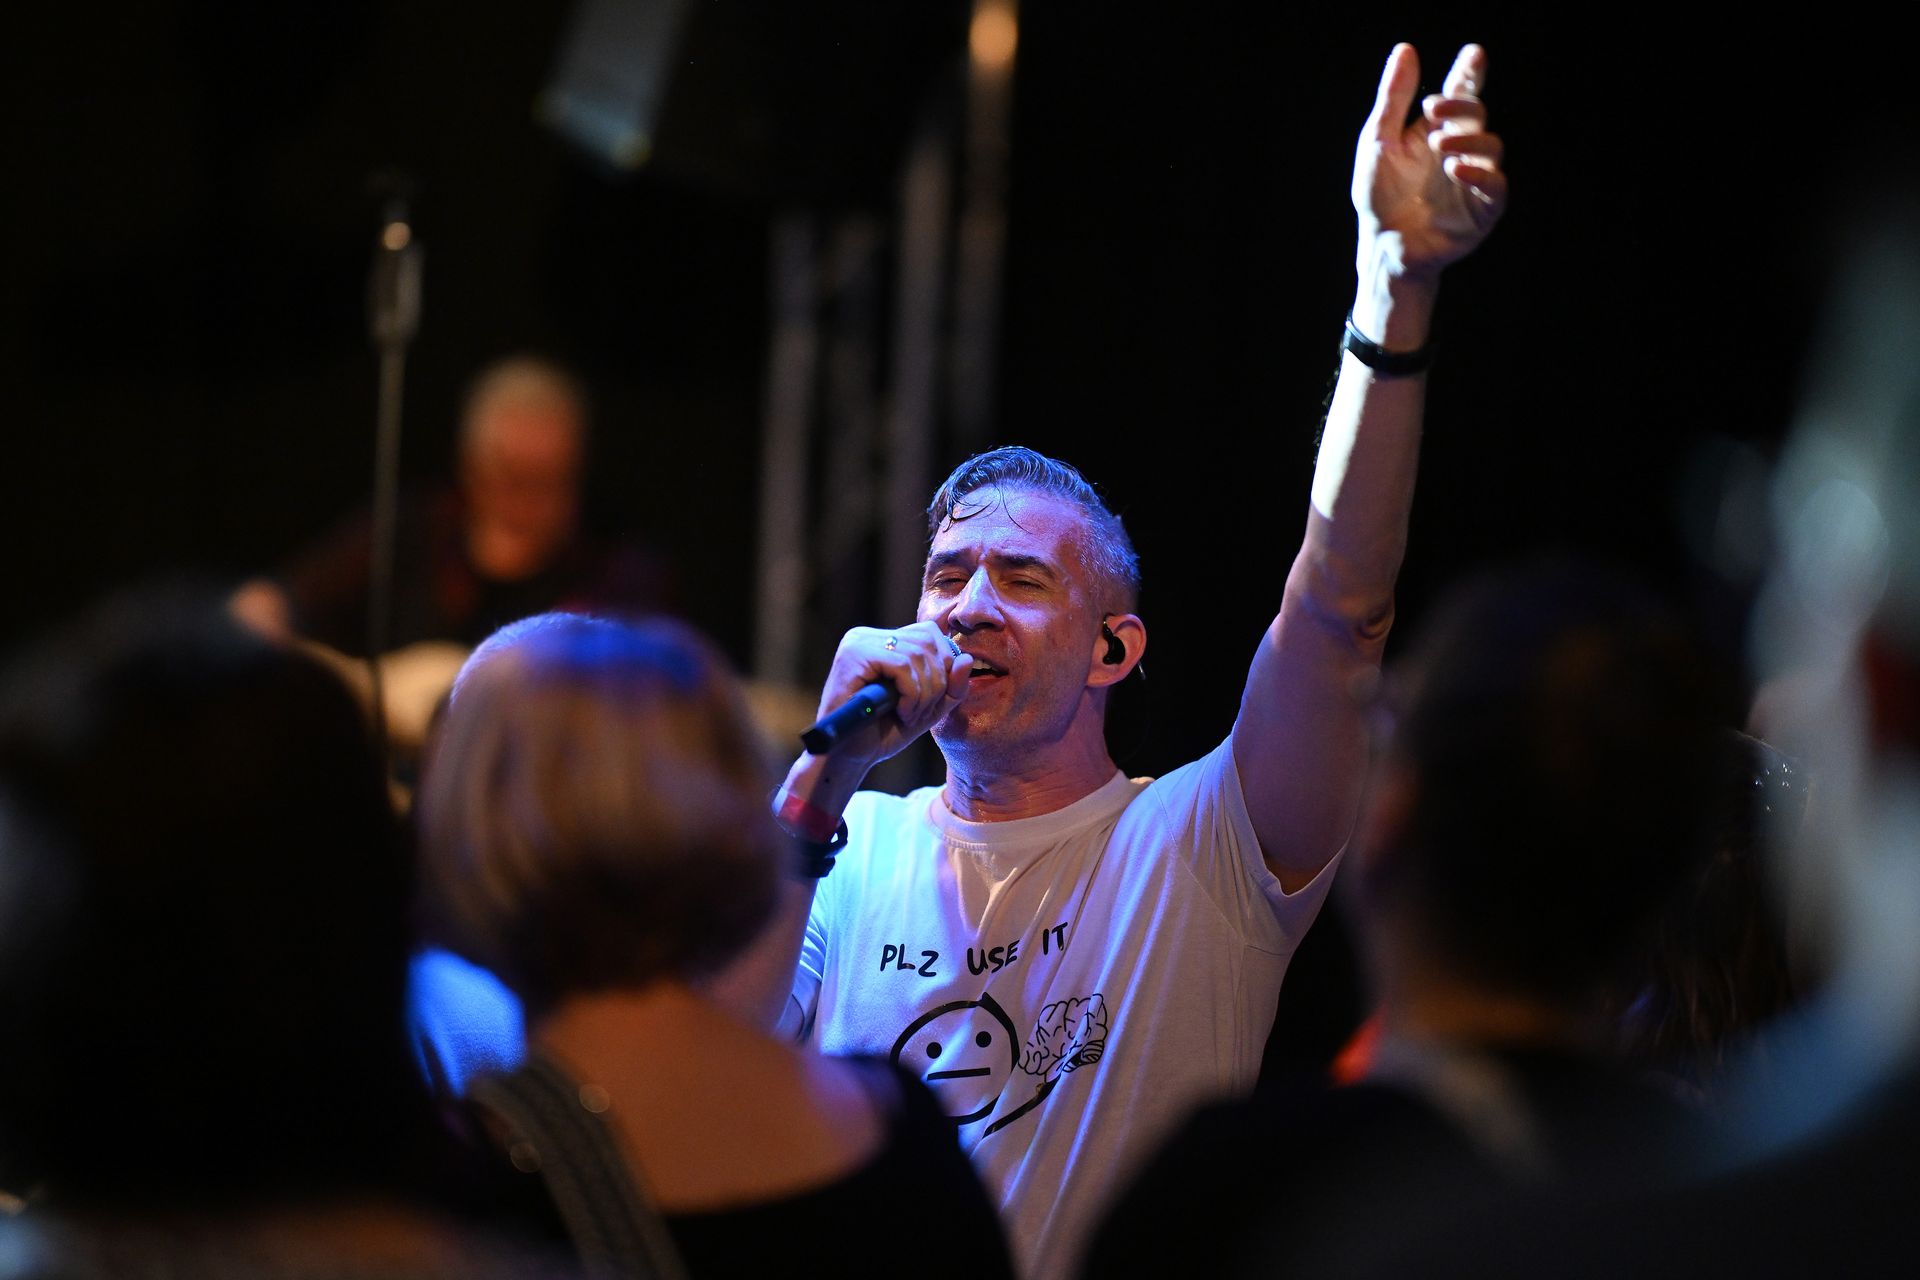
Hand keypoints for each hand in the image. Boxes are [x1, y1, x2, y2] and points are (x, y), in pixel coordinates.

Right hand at [811, 620, 972, 767]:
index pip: (930, 633)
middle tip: (922, 712)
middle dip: (937, 681)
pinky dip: (911, 694)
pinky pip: (900, 666)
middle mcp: (868, 635)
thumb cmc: (884, 731)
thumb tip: (967, 659)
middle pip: (927, 640)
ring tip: (910, 715)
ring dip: (924, 693)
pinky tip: (901, 713)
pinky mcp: (852, 657)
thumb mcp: (930, 708)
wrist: (850, 757)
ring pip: (916, 654)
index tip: (932, 701)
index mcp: (883, 640)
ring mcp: (858, 643)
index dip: (944, 666)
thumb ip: (953, 686)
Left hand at [1352, 44, 1506, 281]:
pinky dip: (1480, 175)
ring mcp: (1474, 179)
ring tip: (1440, 145)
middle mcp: (1461, 150)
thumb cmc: (1379, 195)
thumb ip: (1394, 98)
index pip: (1461, 94)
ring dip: (1468, 140)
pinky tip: (1455, 169)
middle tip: (1434, 110)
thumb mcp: (1379, 140)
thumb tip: (1406, 49)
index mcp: (1438, 130)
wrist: (1382, 244)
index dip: (1469, 73)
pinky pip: (1495, 187)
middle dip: (1461, 107)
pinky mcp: (1482, 210)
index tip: (1473, 54)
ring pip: (1492, 147)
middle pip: (1478, 115)